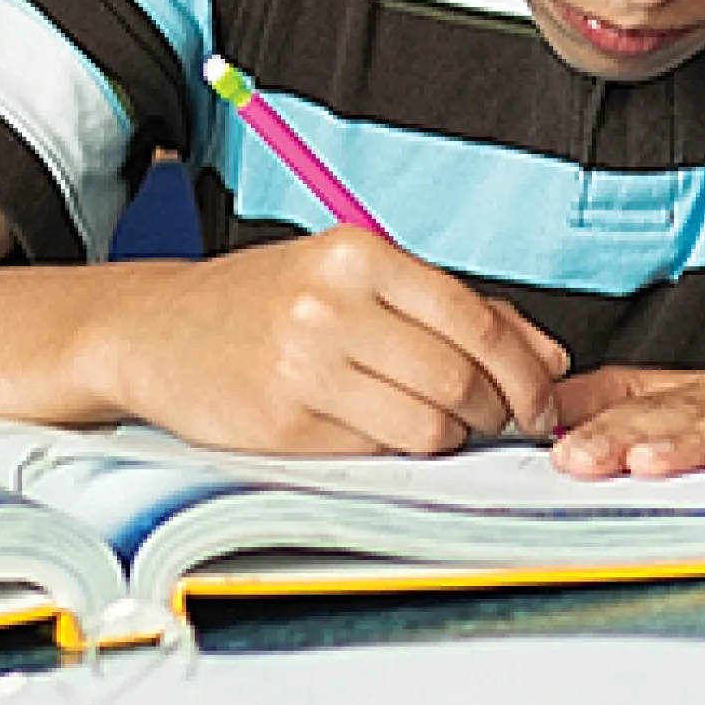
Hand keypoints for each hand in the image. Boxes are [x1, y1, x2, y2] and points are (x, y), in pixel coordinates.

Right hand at [100, 227, 566, 454]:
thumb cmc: (269, 301)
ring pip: (427, 425)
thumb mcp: (355, 276)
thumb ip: (452, 307)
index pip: (477, 322)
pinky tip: (375, 427)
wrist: (156, 330)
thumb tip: (547, 358)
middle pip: (461, 378)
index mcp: (359, 253)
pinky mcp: (283, 426)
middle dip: (496, 411)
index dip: (525, 371)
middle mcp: (331, 305)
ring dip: (449, 436)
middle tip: (497, 419)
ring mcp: (304, 367)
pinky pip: (376, 451)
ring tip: (437, 423)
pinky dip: (393, 448)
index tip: (541, 397)